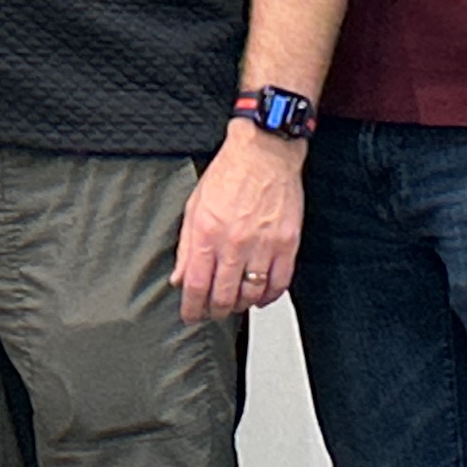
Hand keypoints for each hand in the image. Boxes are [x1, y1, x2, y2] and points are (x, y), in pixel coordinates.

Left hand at [177, 121, 305, 319]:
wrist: (264, 152)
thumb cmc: (230, 173)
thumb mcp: (195, 206)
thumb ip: (186, 246)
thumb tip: (179, 277)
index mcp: (207, 232)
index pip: (196, 285)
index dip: (192, 308)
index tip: (191, 315)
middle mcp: (235, 242)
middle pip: (223, 296)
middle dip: (215, 311)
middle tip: (212, 312)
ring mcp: (263, 244)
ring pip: (251, 294)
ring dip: (241, 304)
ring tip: (235, 302)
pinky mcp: (287, 243)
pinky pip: (279, 283)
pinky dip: (269, 296)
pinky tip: (261, 295)